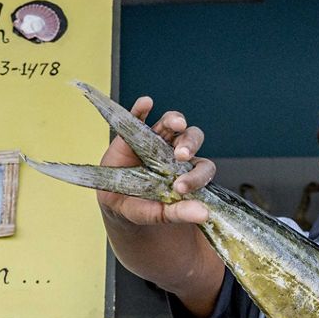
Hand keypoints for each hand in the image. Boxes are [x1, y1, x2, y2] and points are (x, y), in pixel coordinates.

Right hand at [98, 95, 214, 225]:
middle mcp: (174, 152)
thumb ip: (179, 212)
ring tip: (175, 124)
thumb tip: (203, 214)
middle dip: (190, 144)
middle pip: (191, 138)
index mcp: (187, 171)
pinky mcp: (134, 132)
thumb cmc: (142, 207)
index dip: (196, 176)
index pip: (202, 168)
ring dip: (174, 120)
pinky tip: (146, 103)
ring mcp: (155, 140)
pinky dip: (142, 108)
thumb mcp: (158, 213)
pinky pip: (140, 117)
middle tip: (181, 155)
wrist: (115, 202)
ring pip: (170, 124)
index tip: (180, 188)